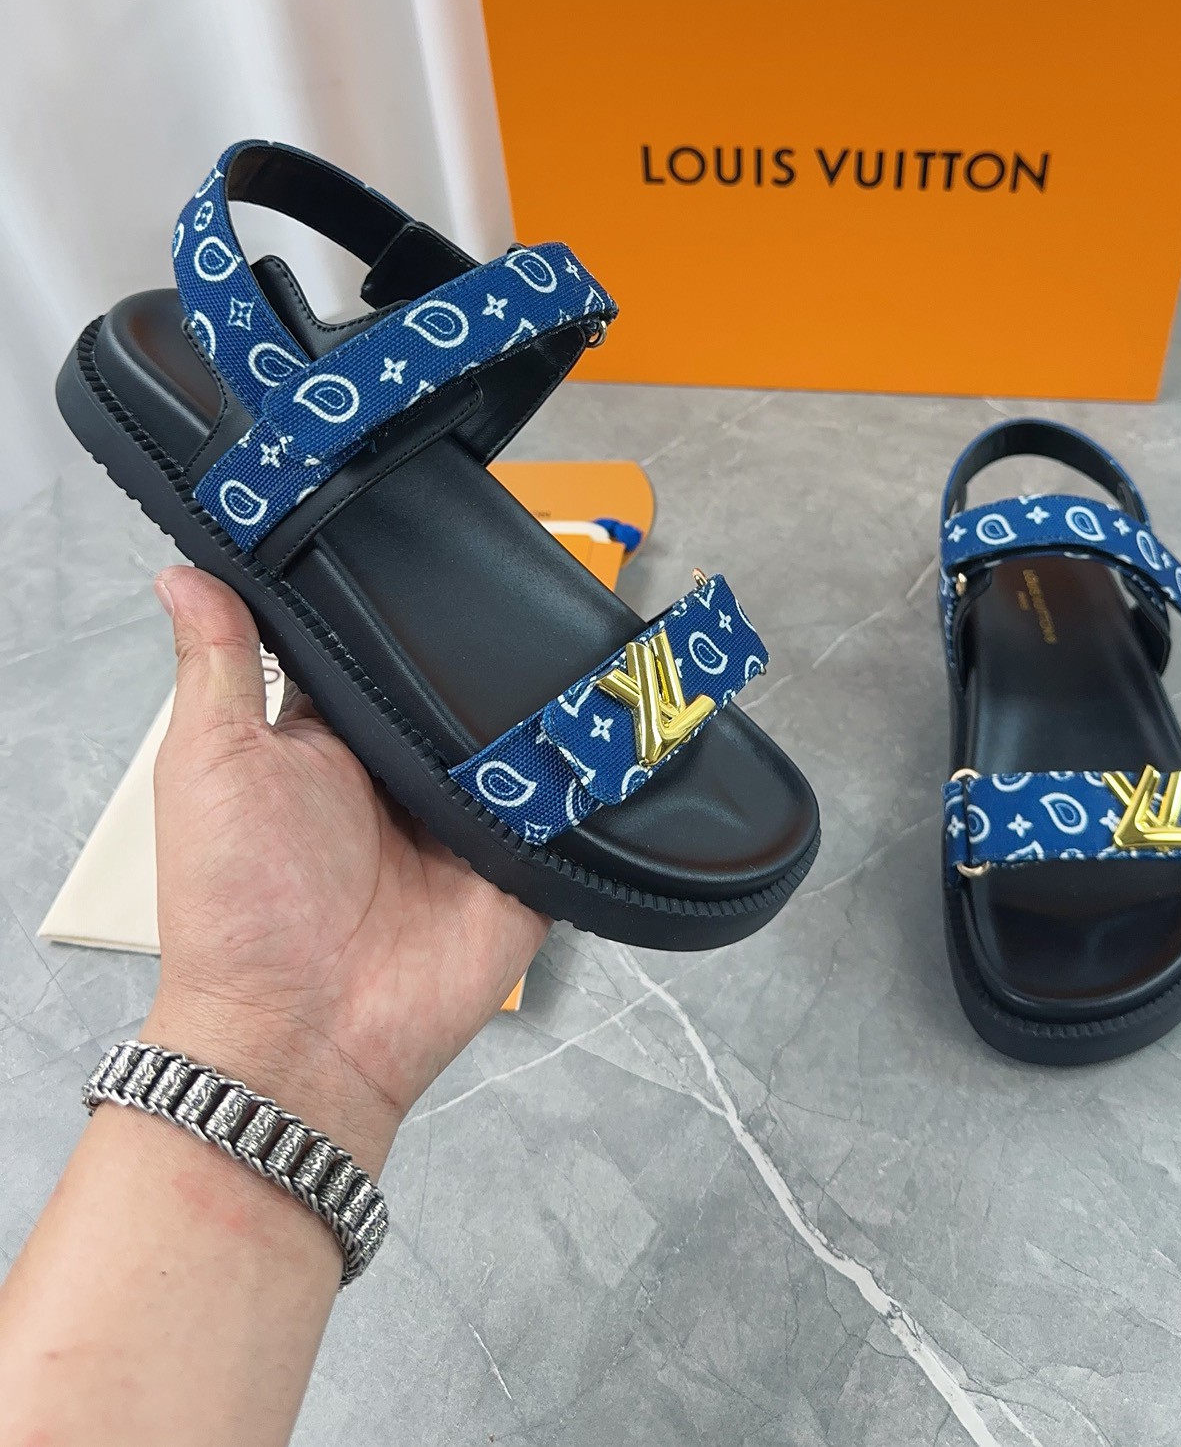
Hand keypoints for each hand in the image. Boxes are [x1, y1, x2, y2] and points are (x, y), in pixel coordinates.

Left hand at [145, 566, 545, 1172]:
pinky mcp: (525, 862)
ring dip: (541, 702)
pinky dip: (591, 770)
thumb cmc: (236, 906)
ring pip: (521, 735)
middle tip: (526, 568)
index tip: (423, 524)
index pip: (375, 649)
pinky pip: (571, 803)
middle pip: (458, 685)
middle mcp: (403, 771)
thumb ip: (217, 666)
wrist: (303, 1036)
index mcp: (331, 737)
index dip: (397, 600)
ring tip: (582, 630)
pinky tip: (616, 717)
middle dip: (484, 644)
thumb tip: (184, 569)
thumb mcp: (211, 764)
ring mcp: (469, 816)